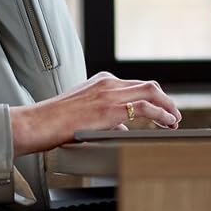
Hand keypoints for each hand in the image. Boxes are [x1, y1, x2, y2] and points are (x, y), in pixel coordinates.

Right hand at [10, 72, 182, 153]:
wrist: (35, 123)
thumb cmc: (51, 123)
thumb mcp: (81, 115)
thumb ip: (103, 118)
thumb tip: (120, 128)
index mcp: (99, 82)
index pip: (133, 85)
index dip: (151, 97)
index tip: (159, 108)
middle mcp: (107, 84)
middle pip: (147, 86)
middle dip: (165, 100)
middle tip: (173, 114)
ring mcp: (109, 95)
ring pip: (151, 93)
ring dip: (168, 106)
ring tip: (175, 119)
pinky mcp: (110, 109)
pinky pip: (145, 108)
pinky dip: (162, 114)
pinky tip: (168, 122)